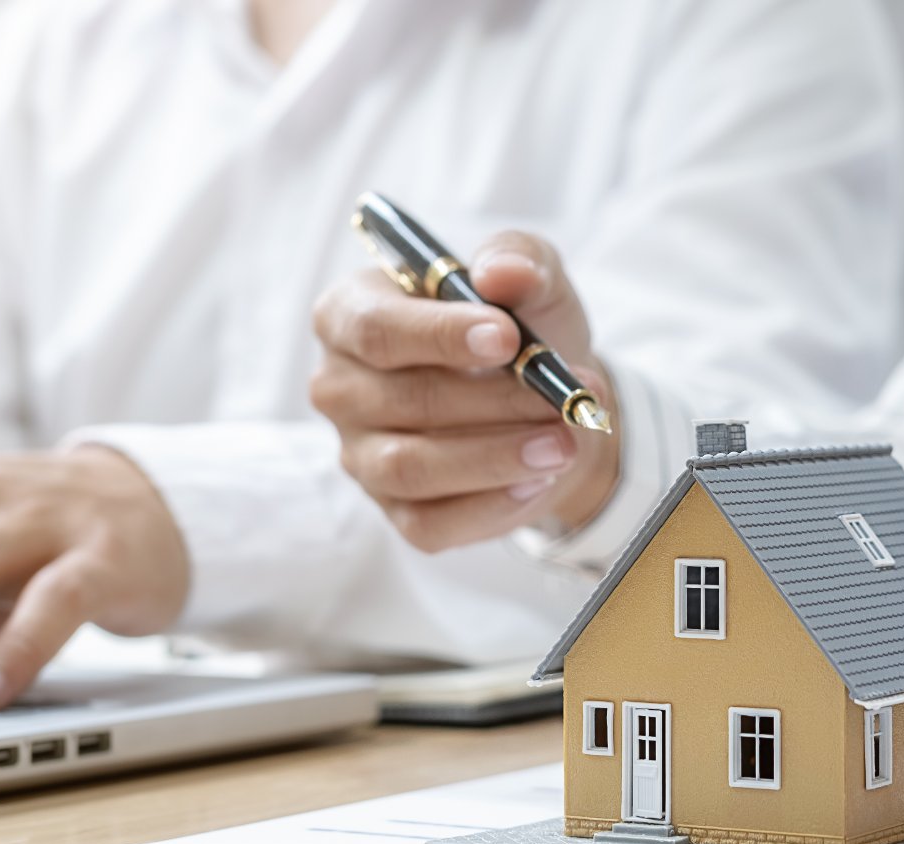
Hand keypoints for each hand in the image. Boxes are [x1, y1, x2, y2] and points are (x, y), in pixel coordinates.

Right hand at [311, 232, 619, 552]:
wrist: (547, 401)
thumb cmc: (519, 328)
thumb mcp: (531, 278)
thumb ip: (518, 260)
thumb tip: (501, 272)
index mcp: (350, 315)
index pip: (377, 328)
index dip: (441, 335)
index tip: (509, 338)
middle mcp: (340, 387)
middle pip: (404, 400)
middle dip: (494, 401)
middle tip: (563, 399)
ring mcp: (360, 455)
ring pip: (413, 467)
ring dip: (497, 457)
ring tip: (563, 442)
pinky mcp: (394, 511)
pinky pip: (430, 523)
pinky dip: (492, 505)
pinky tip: (537, 480)